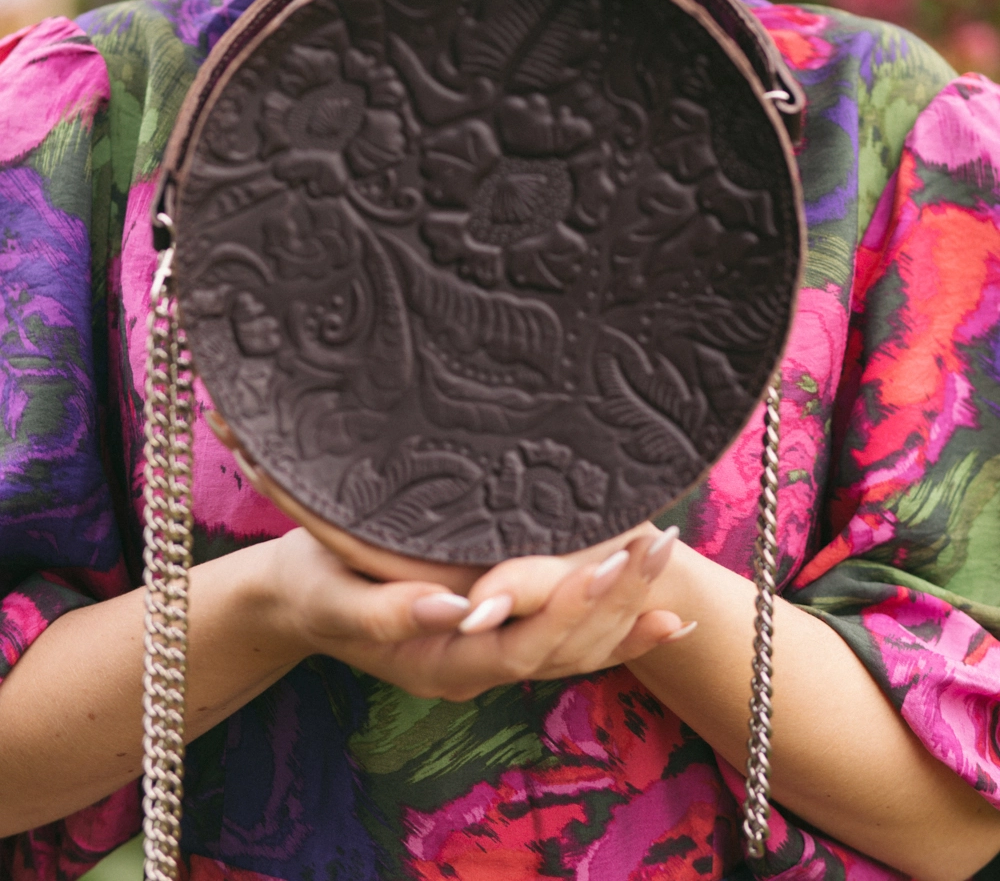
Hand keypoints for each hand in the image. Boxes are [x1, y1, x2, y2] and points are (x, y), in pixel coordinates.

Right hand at [210, 412, 694, 697]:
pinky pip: (570, 644)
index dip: (565, 608)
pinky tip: (665, 614)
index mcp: (440, 663)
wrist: (295, 602)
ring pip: (575, 649)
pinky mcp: (499, 635)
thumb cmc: (310, 586)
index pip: (521, 645)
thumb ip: (388, 612)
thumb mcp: (333, 596)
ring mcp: (491, 657)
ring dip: (627, 607)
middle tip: (655, 543)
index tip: (605, 562)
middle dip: (615, 598)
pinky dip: (621, 633)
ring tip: (668, 556)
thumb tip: (453, 606)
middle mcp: (477, 669)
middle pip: (562, 648)